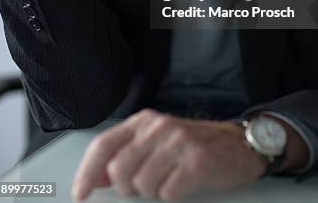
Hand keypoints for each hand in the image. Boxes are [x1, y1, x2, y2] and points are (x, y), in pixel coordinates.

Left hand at [71, 108, 267, 200]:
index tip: (79, 194)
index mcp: (144, 122)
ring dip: (153, 192)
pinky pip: (168, 194)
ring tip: (170, 180)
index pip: (103, 145)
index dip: (86, 172)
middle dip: (127, 189)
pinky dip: (173, 195)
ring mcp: (178, 142)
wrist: (238, 145)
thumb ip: (126, 156)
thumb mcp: (156, 143)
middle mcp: (158, 127)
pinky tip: (185, 183)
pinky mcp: (196, 161)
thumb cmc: (193, 146)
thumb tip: (95, 179)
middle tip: (146, 187)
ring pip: (142, 186)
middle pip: (119, 171)